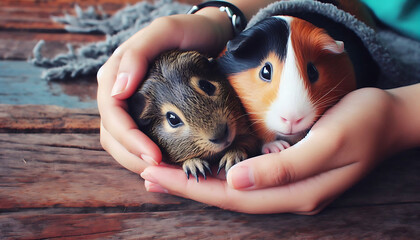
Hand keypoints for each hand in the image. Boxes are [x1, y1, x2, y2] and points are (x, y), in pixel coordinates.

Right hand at [97, 13, 232, 172]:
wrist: (209, 34)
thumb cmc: (189, 31)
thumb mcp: (165, 31)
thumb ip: (137, 55)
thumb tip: (117, 91)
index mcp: (115, 74)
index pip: (112, 114)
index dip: (129, 139)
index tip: (155, 156)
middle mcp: (118, 91)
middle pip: (111, 134)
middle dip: (132, 156)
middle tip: (162, 171)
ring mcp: (129, 103)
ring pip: (119, 142)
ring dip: (136, 161)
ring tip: (164, 171)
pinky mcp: (144, 112)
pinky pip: (135, 139)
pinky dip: (144, 155)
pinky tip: (165, 163)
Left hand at [140, 87, 403, 213]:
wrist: (388, 118)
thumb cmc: (362, 123)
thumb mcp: (329, 142)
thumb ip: (284, 167)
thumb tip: (235, 183)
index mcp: (296, 193)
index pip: (232, 197)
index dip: (192, 188)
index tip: (157, 175)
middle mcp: (288, 195)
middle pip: (227, 197)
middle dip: (187, 187)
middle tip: (148, 175)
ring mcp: (289, 185)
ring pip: (234, 190)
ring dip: (199, 182)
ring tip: (164, 174)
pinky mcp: (288, 169)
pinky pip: (246, 177)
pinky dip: (218, 172)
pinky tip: (203, 164)